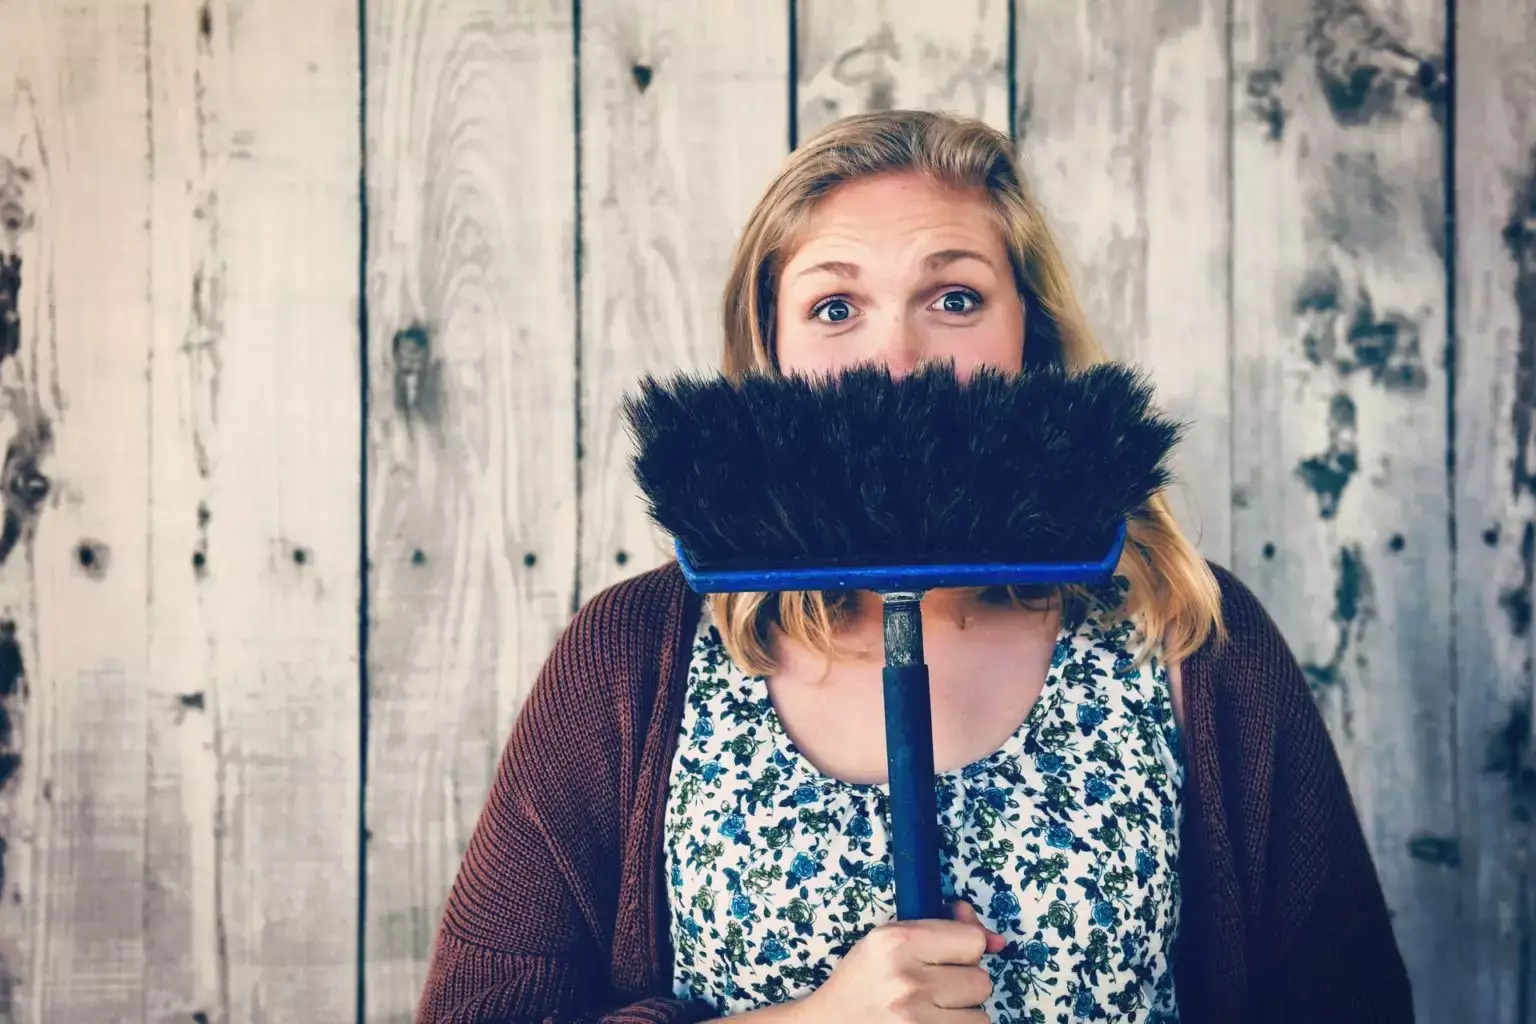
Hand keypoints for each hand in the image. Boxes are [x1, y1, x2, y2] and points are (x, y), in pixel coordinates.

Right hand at [797, 900, 1005, 1021]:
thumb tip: (996, 940)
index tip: (950, 954)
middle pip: (981, 981)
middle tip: (937, 983)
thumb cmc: (865, 978)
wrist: (832, 1022)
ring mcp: (914, 1020)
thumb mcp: (892, 939)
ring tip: (934, 1007)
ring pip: (980, 1015)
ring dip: (963, 1011)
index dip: (966, 947)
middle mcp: (907, 981)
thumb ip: (944, 928)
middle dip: (965, 981)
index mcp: (897, 942)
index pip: (972, 941)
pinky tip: (935, 1022)